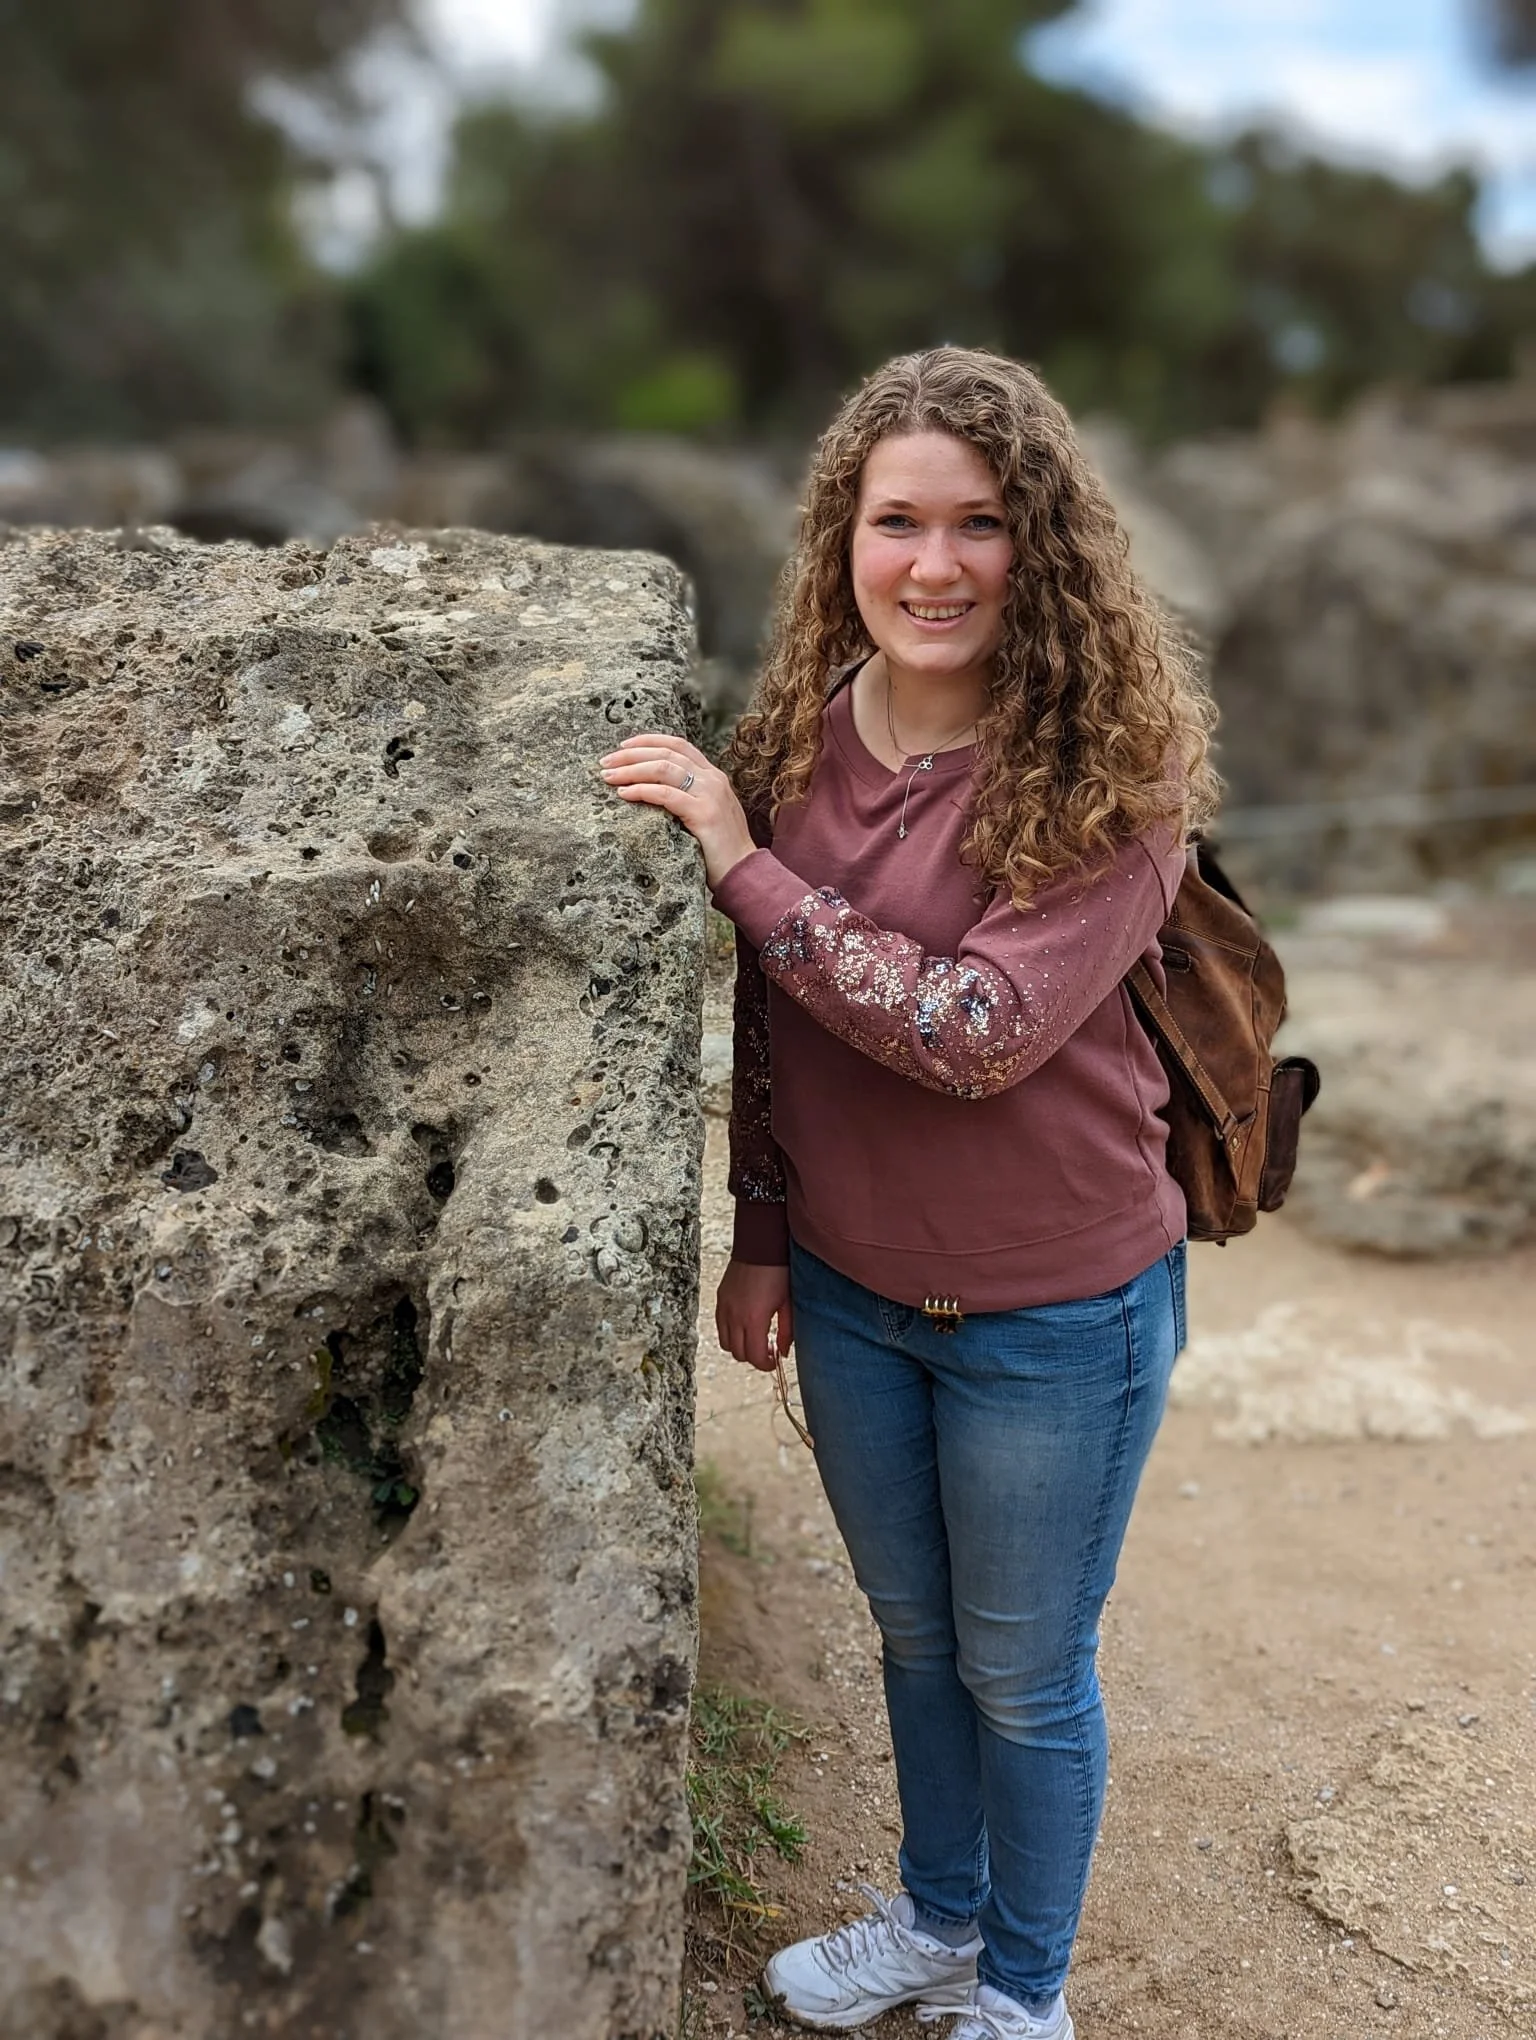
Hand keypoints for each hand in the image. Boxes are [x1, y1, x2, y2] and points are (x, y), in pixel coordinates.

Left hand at [598, 732, 757, 889]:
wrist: (744, 871)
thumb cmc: (719, 848)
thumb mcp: (706, 812)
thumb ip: (689, 796)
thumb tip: (653, 790)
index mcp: (713, 775)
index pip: (678, 745)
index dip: (648, 741)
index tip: (623, 746)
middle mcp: (713, 779)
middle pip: (666, 753)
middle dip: (631, 755)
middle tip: (605, 762)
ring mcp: (710, 794)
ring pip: (663, 769)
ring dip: (631, 770)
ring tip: (609, 777)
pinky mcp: (704, 813)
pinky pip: (666, 795)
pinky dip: (642, 791)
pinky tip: (624, 794)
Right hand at [715, 1257, 793, 1373]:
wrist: (760, 1245)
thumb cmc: (779, 1272)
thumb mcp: (788, 1303)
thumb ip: (787, 1332)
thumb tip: (783, 1353)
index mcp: (754, 1319)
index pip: (754, 1356)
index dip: (765, 1364)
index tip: (774, 1360)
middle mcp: (735, 1316)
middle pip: (739, 1354)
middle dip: (753, 1357)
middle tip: (767, 1350)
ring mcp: (724, 1308)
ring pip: (725, 1343)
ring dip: (740, 1347)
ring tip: (755, 1338)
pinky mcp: (720, 1299)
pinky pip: (720, 1327)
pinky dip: (730, 1333)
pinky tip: (745, 1325)